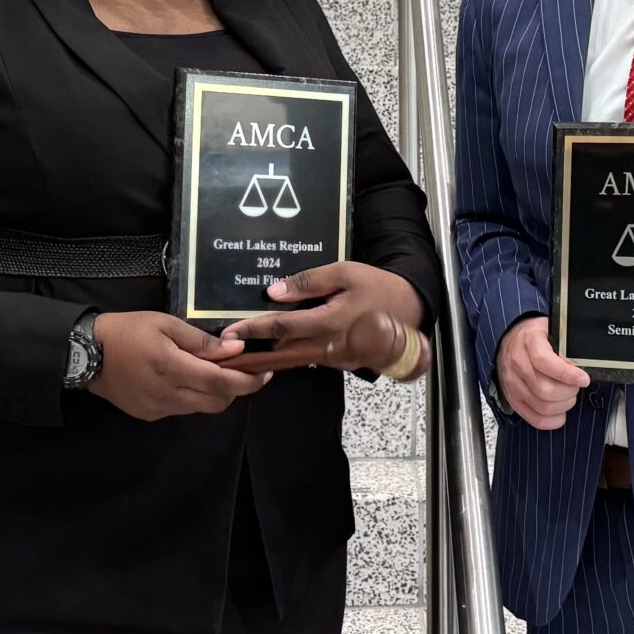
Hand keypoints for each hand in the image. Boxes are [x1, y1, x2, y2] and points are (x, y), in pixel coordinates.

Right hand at [86, 310, 271, 419]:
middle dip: (236, 388)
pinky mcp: (149, 415)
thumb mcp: (165, 324)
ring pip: (201, 408)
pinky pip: (182, 410)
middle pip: (217, 402)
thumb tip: (236, 349)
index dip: (248, 381)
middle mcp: (167, 394)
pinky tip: (186, 380)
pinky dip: (193, 397)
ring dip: (215, 393)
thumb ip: (201, 341)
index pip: (221, 382)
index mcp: (172, 368)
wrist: (87, 355)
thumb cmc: (129, 331)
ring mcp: (158, 409)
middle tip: (242, 370)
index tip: (266, 373)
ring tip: (212, 371)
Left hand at [221, 263, 426, 375]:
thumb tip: (275, 291)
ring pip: (293, 359)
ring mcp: (334, 357)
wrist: (410, 310)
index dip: (253, 328)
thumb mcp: (345, 273)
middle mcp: (329, 346)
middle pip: (281, 353)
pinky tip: (269, 352)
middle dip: (251, 355)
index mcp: (329, 322)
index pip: (282, 327)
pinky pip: (307, 358)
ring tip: (238, 356)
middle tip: (224, 356)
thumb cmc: (377, 286)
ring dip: (265, 359)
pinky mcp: (339, 360)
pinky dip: (285, 355)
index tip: (230, 332)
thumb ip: (310, 282)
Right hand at [496, 314, 590, 431]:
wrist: (508, 340)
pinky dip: (552, 420)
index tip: (583, 379)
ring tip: (569, 395)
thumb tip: (583, 361)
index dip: (567, 374)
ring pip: (542, 406)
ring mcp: (513, 384)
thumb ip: (565, 343)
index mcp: (528, 342)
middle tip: (576, 385)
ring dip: (563, 405)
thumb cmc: (534, 336)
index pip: (544, 362)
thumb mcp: (549, 329)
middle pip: (545, 389)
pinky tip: (561, 412)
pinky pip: (534, 418)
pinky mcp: (514, 399)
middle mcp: (517, 364)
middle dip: (569, 391)